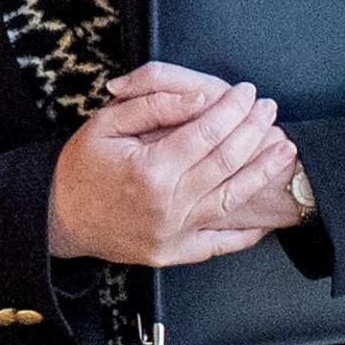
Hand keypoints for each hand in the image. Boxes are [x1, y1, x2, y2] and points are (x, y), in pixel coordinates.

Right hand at [48, 73, 297, 265]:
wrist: (60, 219)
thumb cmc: (80, 169)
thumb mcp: (104, 124)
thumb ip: (152, 106)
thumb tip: (198, 98)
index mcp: (149, 170)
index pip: (206, 132)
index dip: (231, 109)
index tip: (246, 92)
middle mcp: (168, 204)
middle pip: (226, 162)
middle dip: (253, 130)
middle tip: (268, 109)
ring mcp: (175, 232)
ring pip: (231, 197)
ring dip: (263, 171)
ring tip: (284, 148)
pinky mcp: (177, 252)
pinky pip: (222, 243)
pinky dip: (248, 229)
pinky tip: (267, 212)